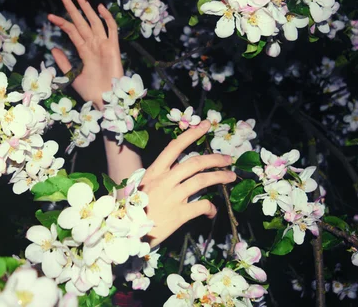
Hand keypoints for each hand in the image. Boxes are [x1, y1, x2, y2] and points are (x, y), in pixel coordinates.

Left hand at [48, 0, 122, 109]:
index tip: (50, 16)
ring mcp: (104, 45)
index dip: (62, 23)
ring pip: (95, 22)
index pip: (72, 32)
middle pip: (82, 23)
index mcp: (84, 51)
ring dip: (87, 9)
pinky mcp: (114, 48)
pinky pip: (111, 29)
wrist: (105, 100)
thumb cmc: (92, 91)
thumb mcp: (73, 76)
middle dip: (74, 9)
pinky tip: (100, 8)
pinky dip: (107, 18)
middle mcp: (94, 45)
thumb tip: (53, 49)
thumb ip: (64, 62)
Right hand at [140, 120, 235, 246]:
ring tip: (231, 177)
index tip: (204, 125)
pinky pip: (201, 206)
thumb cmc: (134, 209)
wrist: (126, 232)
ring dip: (220, 177)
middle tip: (228, 158)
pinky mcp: (179, 215)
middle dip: (214, 159)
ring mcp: (172, 197)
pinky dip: (211, 207)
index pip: (175, 147)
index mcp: (154, 171)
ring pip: (202, 181)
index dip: (191, 134)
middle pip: (194, 163)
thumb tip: (176, 169)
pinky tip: (213, 211)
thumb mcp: (141, 186)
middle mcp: (164, 181)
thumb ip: (158, 177)